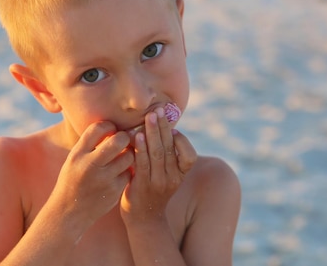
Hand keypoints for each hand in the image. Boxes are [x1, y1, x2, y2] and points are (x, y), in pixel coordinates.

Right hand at [50, 121, 133, 225]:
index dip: (108, 125)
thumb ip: (89, 143)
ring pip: (129, 156)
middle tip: (124, 140)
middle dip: (125, 137)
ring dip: (129, 154)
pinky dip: (127, 171)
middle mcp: (90, 165)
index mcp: (78, 154)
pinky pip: (129, 173)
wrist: (68, 212)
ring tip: (123, 156)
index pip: (97, 128)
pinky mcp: (114, 191)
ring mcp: (104, 179)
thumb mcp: (74, 159)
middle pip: (119, 140)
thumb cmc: (73, 180)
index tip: (111, 129)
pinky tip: (121, 173)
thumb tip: (111, 125)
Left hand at [120, 107, 196, 223]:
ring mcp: (157, 183)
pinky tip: (136, 135)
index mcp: (181, 175)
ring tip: (149, 117)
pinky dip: (140, 147)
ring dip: (152, 132)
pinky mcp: (142, 185)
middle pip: (170, 149)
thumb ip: (168, 155)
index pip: (189, 157)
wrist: (143, 218)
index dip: (183, 141)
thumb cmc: (154, 189)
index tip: (174, 128)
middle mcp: (172, 179)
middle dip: (164, 127)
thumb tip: (165, 128)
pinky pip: (142, 163)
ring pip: (157, 153)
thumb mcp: (167, 175)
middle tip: (158, 109)